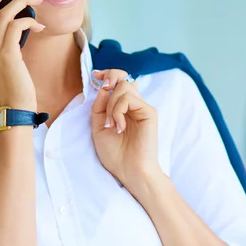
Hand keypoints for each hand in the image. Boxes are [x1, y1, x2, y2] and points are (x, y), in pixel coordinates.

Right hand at [0, 0, 44, 110]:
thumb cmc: (12, 86)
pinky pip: (17, 25)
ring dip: (23, 1)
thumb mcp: (1, 62)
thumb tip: (16, 25)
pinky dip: (30, 20)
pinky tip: (40, 26)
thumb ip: (2, 44)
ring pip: (4, 12)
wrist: (13, 109)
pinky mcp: (7, 54)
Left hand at [91, 70, 160, 191]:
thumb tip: (102, 88)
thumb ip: (99, 107)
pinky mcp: (149, 112)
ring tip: (111, 125)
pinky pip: (128, 99)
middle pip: (123, 78)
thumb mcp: (99, 128)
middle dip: (109, 80)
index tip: (96, 75)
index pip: (119, 81)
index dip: (108, 74)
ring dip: (111, 105)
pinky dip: (118, 111)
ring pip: (124, 87)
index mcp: (124, 108)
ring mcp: (142, 108)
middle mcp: (134, 105)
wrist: (130, 172)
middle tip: (103, 93)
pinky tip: (119, 127)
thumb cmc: (116, 155)